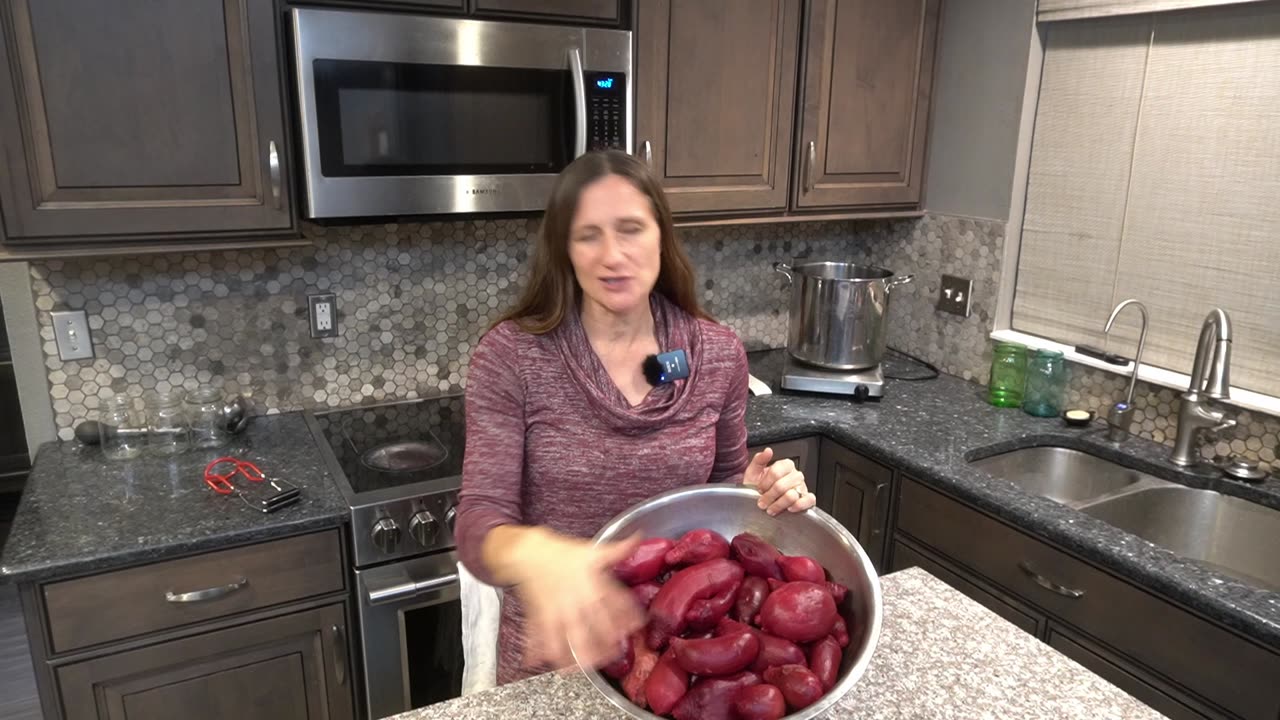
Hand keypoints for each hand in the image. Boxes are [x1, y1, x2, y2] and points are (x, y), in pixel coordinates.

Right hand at [507, 529, 645, 671]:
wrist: (529, 552)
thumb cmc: (564, 553)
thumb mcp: (594, 550)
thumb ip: (619, 549)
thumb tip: (639, 537)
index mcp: (593, 583)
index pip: (615, 602)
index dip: (627, 615)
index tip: (636, 627)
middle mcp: (576, 599)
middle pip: (592, 626)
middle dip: (603, 643)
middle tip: (612, 655)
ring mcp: (557, 609)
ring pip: (566, 636)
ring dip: (573, 653)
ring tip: (581, 667)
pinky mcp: (540, 615)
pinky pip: (539, 635)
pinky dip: (537, 650)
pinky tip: (539, 664)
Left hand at [743, 447, 816, 515]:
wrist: (760, 500)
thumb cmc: (758, 486)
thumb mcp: (753, 472)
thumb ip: (759, 460)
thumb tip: (768, 451)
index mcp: (785, 465)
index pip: (776, 473)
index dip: (765, 484)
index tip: (759, 489)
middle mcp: (795, 475)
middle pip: (782, 486)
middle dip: (769, 496)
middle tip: (762, 502)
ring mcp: (802, 487)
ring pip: (792, 496)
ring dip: (779, 504)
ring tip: (771, 508)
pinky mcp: (807, 499)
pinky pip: (809, 500)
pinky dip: (799, 505)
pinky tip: (789, 508)